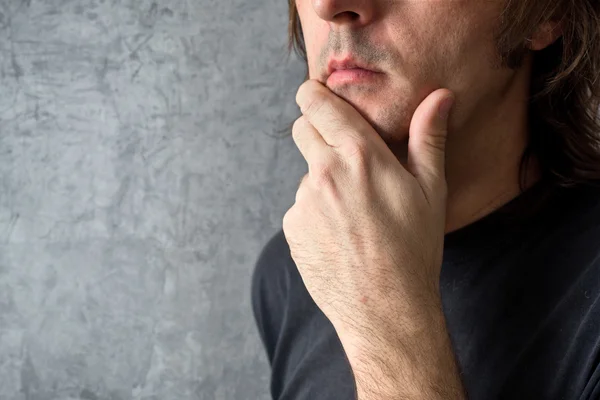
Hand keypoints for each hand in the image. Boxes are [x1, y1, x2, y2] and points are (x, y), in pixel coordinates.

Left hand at [282, 79, 454, 353]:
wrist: (386, 308)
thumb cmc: (414, 248)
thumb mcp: (430, 190)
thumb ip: (428, 137)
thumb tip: (440, 96)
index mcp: (359, 155)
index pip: (316, 103)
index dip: (313, 95)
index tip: (317, 97)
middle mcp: (324, 173)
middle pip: (302, 130)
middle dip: (317, 133)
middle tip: (345, 158)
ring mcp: (303, 203)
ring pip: (305, 174)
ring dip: (322, 182)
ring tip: (354, 214)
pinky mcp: (292, 229)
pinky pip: (300, 208)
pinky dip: (315, 214)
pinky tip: (340, 236)